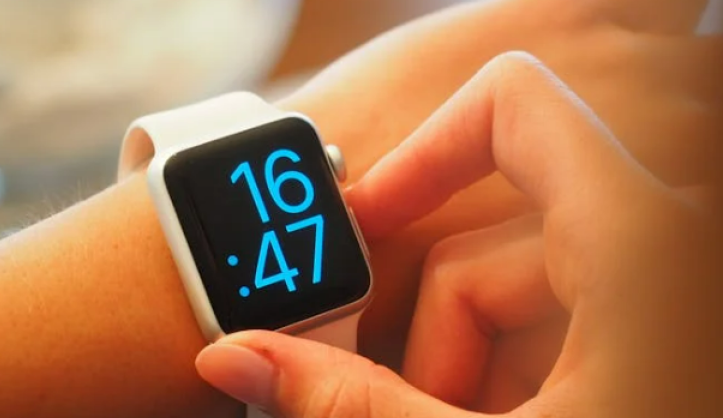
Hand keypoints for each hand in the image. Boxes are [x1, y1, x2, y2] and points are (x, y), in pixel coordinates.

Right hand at [194, 53, 722, 416]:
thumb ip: (355, 404)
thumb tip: (241, 357)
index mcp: (639, 240)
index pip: (511, 110)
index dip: (422, 156)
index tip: (366, 227)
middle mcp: (663, 240)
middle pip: (489, 243)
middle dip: (434, 337)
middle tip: (417, 413)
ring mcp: (663, 281)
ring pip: (517, 291)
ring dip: (471, 368)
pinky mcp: (657, 316)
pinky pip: (561, 317)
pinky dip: (518, 371)